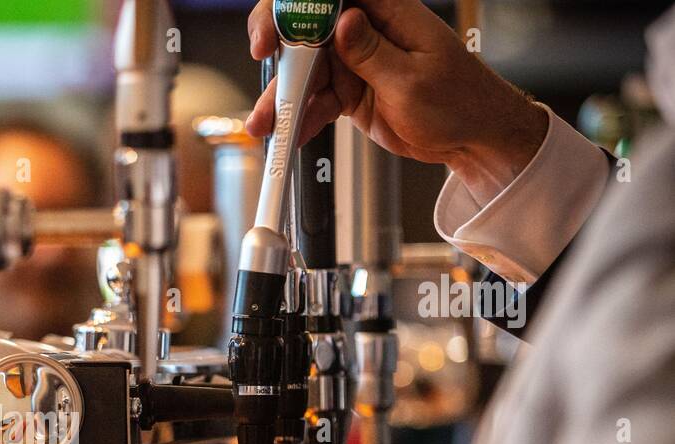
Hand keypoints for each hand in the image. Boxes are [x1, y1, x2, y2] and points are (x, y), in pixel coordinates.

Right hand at [246, 0, 548, 204]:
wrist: (470, 138)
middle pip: (306, 29)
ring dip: (282, 98)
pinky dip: (301, 118)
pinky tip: (291, 134)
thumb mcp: (414, 79)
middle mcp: (366, 30)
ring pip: (304, 71)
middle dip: (279, 50)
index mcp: (388, 11)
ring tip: (267, 124)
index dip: (296, 6)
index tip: (278, 32)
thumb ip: (373, 52)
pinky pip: (315, 100)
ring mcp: (354, 61)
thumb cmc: (460, 101)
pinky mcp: (348, 90)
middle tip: (264, 72)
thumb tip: (343, 22)